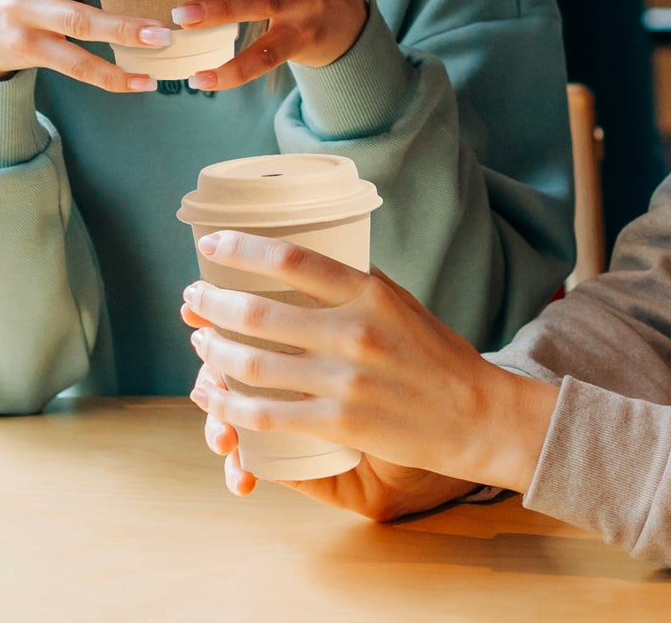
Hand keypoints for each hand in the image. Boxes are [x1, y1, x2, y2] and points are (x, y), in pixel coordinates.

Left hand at [180, 230, 557, 510]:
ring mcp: (345, 380)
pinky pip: (267, 415)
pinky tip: (215, 398)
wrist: (477, 414)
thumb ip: (355, 283)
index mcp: (369, 292)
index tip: (211, 245)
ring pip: (254, 364)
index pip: (292, 260)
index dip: (241, 250)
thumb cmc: (436, 355)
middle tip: (193, 298)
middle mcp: (354, 331)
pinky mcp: (340, 424)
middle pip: (259, 312)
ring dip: (214, 352)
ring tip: (200, 342)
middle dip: (213, 303)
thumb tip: (303, 264)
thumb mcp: (400, 301)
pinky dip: (231, 406)